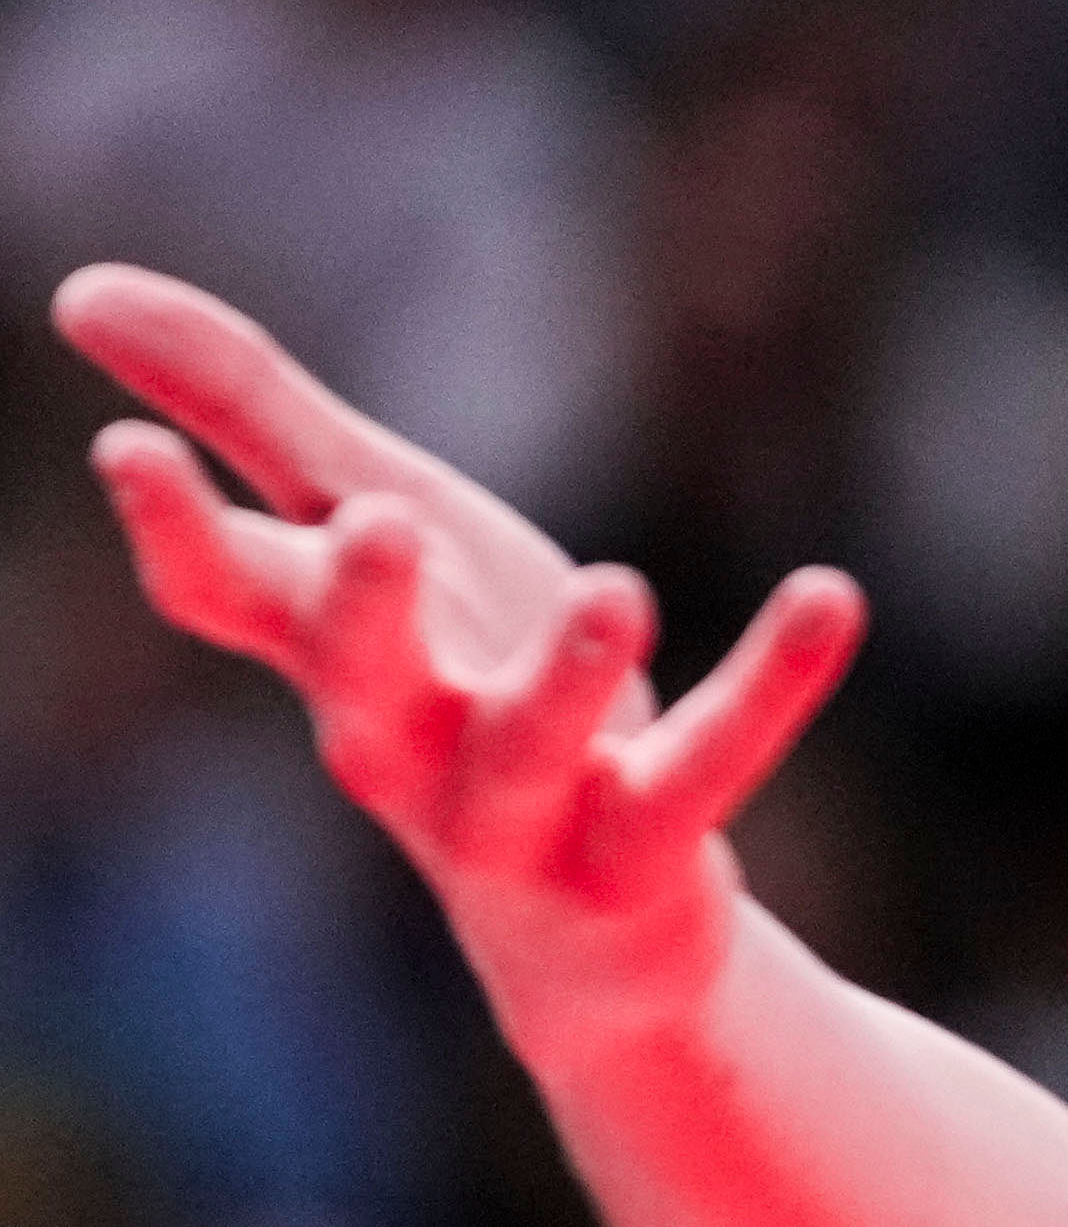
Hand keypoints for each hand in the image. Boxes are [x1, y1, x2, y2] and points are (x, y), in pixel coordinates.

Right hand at [52, 262, 861, 1032]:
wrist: (590, 935)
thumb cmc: (464, 693)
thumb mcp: (371, 532)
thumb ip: (247, 414)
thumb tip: (78, 291)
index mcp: (333, 661)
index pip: (227, 598)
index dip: (176, 533)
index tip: (130, 450)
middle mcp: (408, 746)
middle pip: (362, 687)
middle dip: (364, 610)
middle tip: (380, 523)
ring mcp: (525, 819)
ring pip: (526, 756)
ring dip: (564, 681)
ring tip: (612, 588)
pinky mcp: (644, 857)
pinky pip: (708, 773)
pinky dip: (770, 687)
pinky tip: (830, 594)